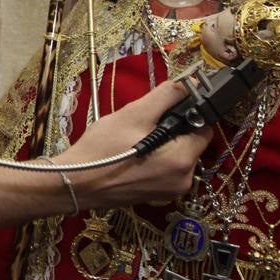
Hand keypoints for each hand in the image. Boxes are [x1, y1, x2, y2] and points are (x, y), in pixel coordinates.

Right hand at [60, 81, 209, 208]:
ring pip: (179, 156)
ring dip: (164, 144)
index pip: (204, 129)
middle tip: (143, 125)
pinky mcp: (158, 196)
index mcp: (183, 161)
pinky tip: (134, 153)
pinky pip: (167, 170)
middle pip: (192, 144)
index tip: (166, 110)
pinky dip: (156, 159)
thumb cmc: (102, 149)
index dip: (188, 114)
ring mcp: (171, 192)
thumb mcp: (134, 114)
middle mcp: (184, 181)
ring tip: (135, 139)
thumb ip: (167, 96)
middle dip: (174, 130)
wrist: (75, 182)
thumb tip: (192, 83)